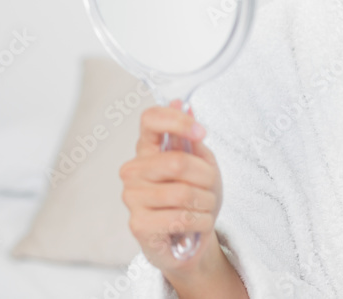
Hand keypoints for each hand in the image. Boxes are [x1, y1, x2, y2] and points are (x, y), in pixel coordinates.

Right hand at [119, 99, 222, 275]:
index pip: (150, 119)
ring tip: (203, 208)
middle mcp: (133, 170)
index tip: (201, 132)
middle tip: (210, 189)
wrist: (191, 238)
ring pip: (183, 193)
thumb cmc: (194, 198)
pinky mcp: (138, 224)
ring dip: (206, 203)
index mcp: (147, 149)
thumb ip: (191, 138)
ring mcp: (132, 197)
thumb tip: (182, 103)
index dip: (177, 121)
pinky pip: (181, 217)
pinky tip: (196, 224)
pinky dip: (201, 221)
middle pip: (177, 161)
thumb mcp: (202, 164)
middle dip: (206, 177)